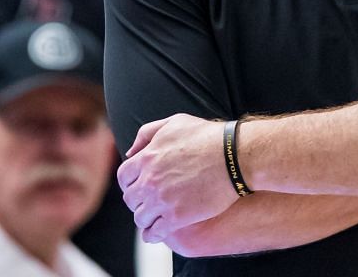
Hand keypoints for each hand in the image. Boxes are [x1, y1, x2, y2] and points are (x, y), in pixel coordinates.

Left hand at [118, 113, 241, 242]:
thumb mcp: (175, 123)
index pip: (124, 176)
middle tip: (148, 201)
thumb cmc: (208, 137)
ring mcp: (162, 201)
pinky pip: (155, 232)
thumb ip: (148, 134)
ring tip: (154, 218)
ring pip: (141, 218)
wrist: (234, 157)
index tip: (137, 186)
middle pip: (131, 199)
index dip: (129, 182)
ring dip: (145, 218)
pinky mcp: (177, 217)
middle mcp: (150, 181)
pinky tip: (157, 232)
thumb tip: (131, 153)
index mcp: (147, 158)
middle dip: (138, 200)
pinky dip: (153, 234)